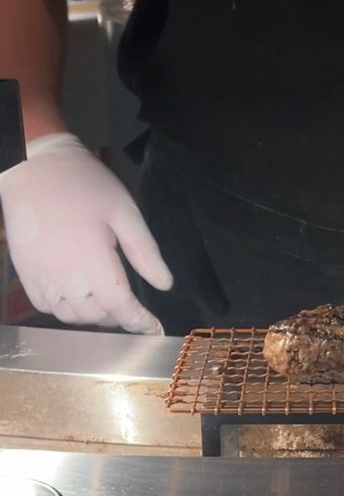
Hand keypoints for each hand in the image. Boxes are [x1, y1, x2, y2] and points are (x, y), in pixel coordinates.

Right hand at [0, 133, 172, 333]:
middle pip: (98, 316)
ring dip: (93, 313)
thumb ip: (145, 252)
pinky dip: (67, 307)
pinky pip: (49, 307)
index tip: (153, 328)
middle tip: (128, 299)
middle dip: (118, 313)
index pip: (120, 307)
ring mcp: (42, 279)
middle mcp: (65, 278)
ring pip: (73, 316)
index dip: (139, 321)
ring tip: (103, 294)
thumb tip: (164, 285)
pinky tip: (77, 290)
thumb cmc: (84, 185)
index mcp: (93, 262)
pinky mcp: (26, 277)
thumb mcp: (124, 212)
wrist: (33, 167)